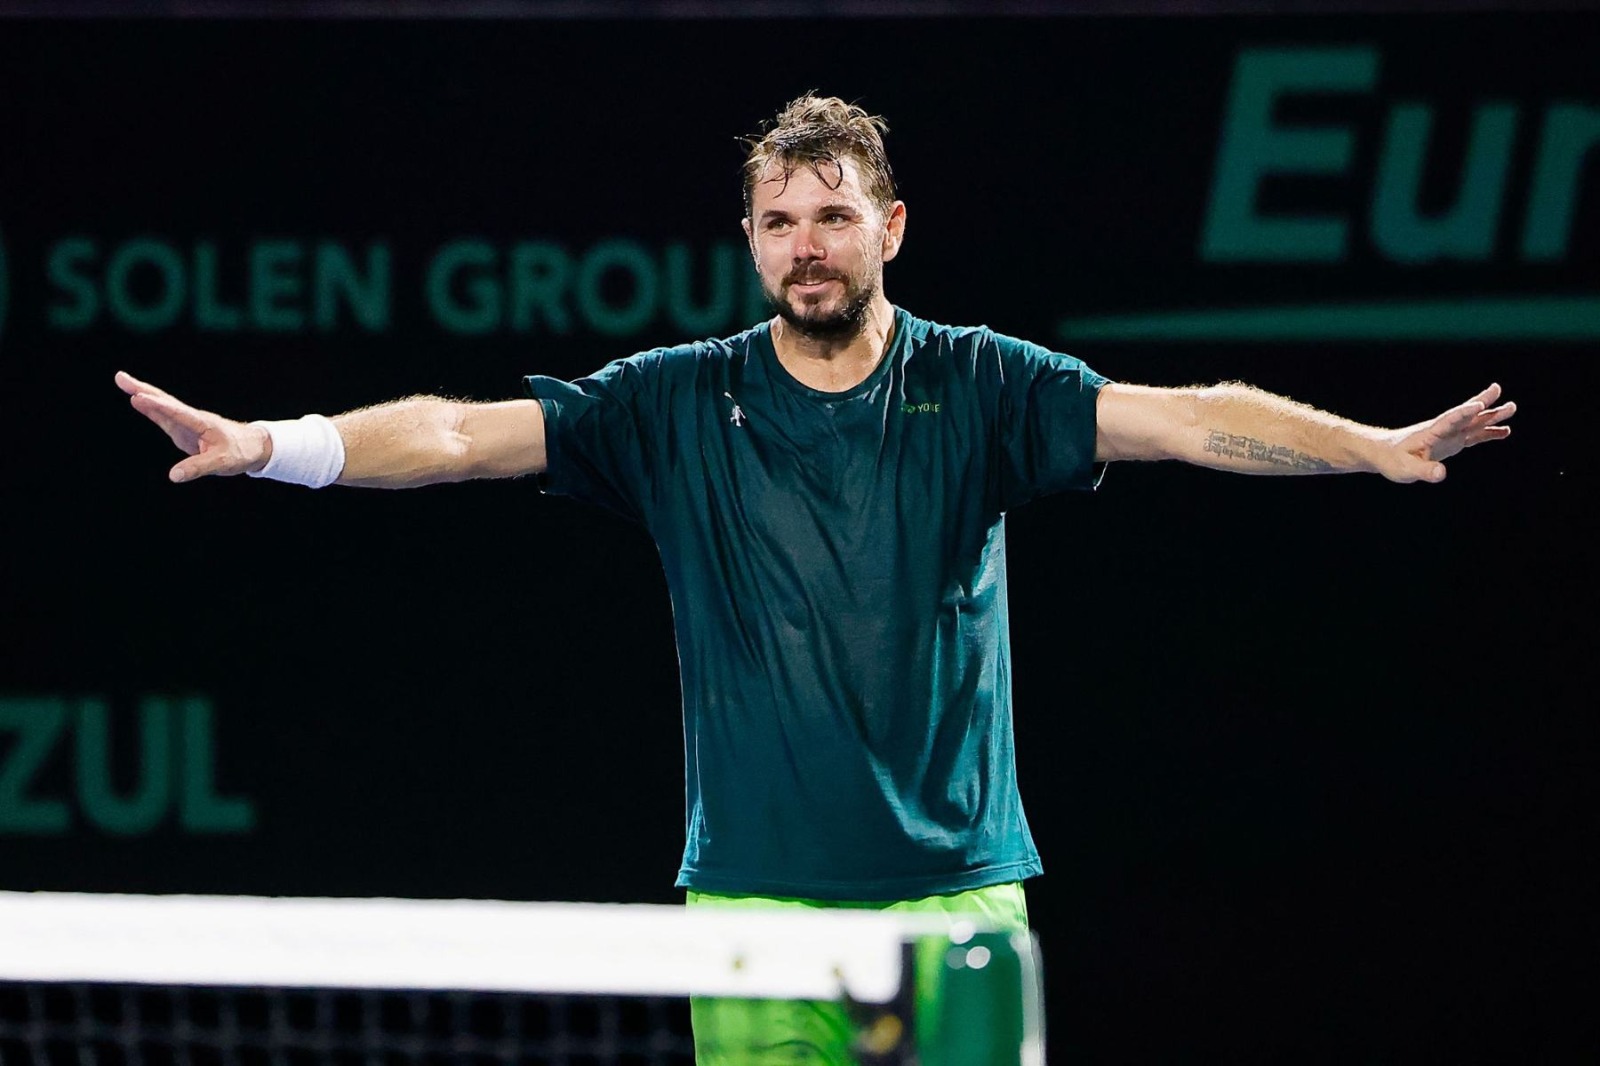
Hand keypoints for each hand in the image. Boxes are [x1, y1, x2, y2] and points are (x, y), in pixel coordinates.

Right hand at [115, 371, 271, 482]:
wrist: (253, 447)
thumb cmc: (240, 453)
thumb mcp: (221, 463)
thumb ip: (197, 468)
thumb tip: (173, 475)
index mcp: (201, 423)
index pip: (176, 413)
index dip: (158, 406)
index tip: (138, 396)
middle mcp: (192, 419)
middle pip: (164, 401)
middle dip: (142, 389)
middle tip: (120, 377)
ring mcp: (187, 423)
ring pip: (162, 406)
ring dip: (143, 394)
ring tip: (124, 383)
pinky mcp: (185, 430)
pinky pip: (164, 416)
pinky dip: (151, 408)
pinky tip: (138, 400)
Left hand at [1377, 383, 1515, 483]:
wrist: (1384, 454)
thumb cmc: (1392, 460)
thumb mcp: (1406, 469)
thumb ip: (1424, 470)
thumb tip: (1443, 474)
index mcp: (1432, 432)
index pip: (1450, 419)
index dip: (1464, 412)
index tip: (1478, 404)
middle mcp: (1443, 430)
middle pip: (1466, 414)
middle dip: (1482, 402)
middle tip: (1498, 389)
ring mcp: (1449, 435)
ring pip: (1474, 422)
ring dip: (1491, 415)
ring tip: (1512, 408)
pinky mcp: (1452, 442)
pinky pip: (1474, 436)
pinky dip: (1489, 433)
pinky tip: (1505, 432)